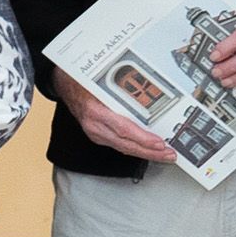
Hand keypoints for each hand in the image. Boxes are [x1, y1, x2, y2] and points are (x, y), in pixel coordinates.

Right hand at [56, 71, 177, 161]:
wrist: (66, 86)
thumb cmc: (83, 81)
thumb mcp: (102, 81)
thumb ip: (122, 89)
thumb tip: (149, 91)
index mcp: (95, 111)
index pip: (123, 129)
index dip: (142, 138)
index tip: (159, 143)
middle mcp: (95, 126)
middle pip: (126, 144)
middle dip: (150, 152)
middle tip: (169, 155)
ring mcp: (95, 133)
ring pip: (124, 148)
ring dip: (146, 153)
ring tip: (164, 155)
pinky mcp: (98, 136)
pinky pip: (120, 145)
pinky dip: (136, 148)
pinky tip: (148, 150)